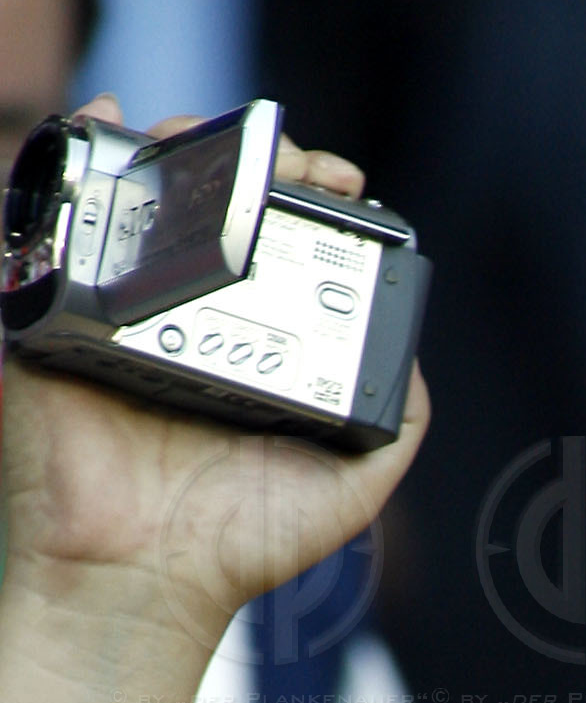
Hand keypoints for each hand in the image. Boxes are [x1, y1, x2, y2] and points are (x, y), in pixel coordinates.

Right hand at [0, 101, 427, 640]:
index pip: (286, 240)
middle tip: (277, 160)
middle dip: (250, 156)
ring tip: (203, 137)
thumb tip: (410, 344)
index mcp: (254, 343)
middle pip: (217, 201)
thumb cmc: (239, 546)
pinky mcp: (59, 306)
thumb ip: (397, 423)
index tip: (342, 185)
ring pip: (147, 193)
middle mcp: (189, 315)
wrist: (136, 580)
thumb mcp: (351, 486)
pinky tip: (111, 122)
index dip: (314, 196)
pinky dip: (83, 154)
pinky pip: (64, 214)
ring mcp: (123, 305)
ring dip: (177, 144)